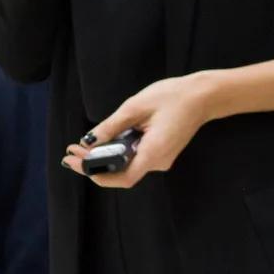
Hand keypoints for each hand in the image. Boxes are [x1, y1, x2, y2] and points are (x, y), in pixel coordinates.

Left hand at [62, 73, 221, 189]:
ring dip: (103, 158)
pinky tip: (102, 143)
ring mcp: (161, 158)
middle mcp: (158, 162)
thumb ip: (111, 126)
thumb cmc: (172, 97)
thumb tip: (89, 141)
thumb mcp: (135, 106)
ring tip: (80, 147)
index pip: (123, 177)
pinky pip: (134, 157)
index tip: (76, 162)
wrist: (203, 96)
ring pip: (126, 165)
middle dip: (94, 164)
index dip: (97, 174)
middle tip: (70, 153)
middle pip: (121, 173)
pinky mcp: (160, 152)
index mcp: (154, 153)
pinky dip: (116, 152)